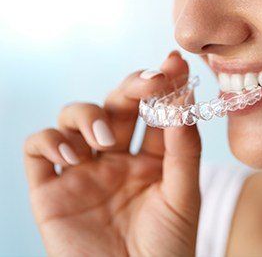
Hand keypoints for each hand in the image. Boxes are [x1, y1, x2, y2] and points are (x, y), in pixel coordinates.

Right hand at [24, 51, 201, 256]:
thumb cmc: (167, 249)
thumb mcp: (184, 195)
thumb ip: (183, 148)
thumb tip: (184, 98)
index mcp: (150, 158)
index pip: (155, 110)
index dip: (164, 83)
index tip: (175, 62)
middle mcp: (116, 158)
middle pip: (117, 104)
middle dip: (132, 86)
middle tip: (150, 84)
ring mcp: (83, 172)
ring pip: (74, 116)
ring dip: (90, 115)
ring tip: (107, 141)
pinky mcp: (51, 190)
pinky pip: (38, 148)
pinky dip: (50, 140)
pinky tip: (75, 155)